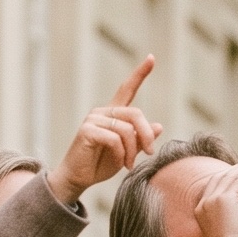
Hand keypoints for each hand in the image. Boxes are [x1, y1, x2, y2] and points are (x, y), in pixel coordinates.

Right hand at [48, 57, 160, 204]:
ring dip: (133, 150)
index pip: (127, 89)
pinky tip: (120, 163)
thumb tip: (158, 126)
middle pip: (136, 114)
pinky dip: (122, 154)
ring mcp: (93, 119)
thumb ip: (140, 139)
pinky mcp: (87, 130)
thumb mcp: (128, 152)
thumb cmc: (101, 164)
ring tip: (130, 164)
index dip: (140, 74)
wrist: (79, 178)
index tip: (152, 58)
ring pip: (127, 130)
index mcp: (113, 113)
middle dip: (146, 135)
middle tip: (150, 153)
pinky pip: (115, 139)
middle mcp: (103, 112)